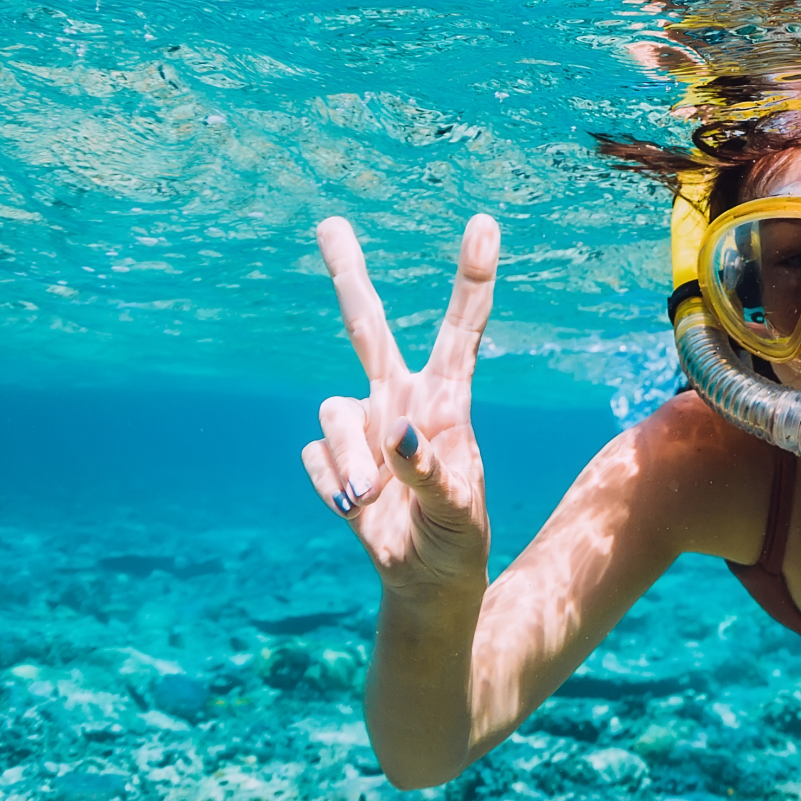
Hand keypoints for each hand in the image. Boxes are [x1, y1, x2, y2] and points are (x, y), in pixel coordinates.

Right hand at [301, 215, 499, 598]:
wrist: (425, 577)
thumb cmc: (457, 536)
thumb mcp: (457, 511)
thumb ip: (431, 473)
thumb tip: (395, 432)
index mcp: (447, 400)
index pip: (462, 330)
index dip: (471, 278)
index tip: (484, 224)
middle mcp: (400, 398)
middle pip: (368, 328)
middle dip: (347, 275)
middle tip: (328, 223)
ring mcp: (362, 426)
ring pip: (333, 413)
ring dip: (352, 464)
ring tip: (374, 499)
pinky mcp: (332, 456)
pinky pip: (316, 457)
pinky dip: (336, 488)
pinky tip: (359, 506)